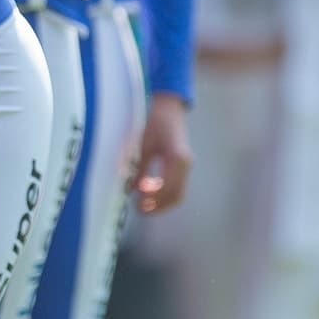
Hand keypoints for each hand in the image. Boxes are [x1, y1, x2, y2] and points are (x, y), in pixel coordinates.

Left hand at [135, 92, 193, 215]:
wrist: (169, 108)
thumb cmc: (154, 123)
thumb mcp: (143, 145)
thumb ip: (138, 168)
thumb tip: (131, 189)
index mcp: (177, 159)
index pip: (167, 189)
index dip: (153, 200)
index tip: (138, 203)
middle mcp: (185, 164)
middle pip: (175, 196)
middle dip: (158, 206)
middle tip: (140, 209)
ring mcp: (186, 165)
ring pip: (177, 193)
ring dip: (162, 201)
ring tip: (143, 203)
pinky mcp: (183, 165)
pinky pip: (176, 185)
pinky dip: (164, 192)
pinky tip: (148, 189)